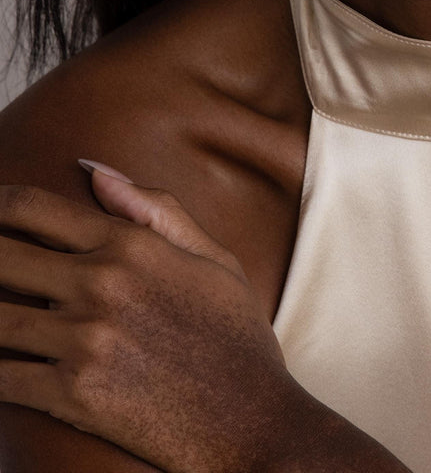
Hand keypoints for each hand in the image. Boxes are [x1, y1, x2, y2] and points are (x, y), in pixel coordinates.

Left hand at [0, 165, 303, 472]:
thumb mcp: (212, 258)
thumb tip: (93, 169)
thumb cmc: (235, 334)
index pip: (33, 208)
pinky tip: (2, 362)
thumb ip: (154, 209)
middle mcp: (101, 284)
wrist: (251, 416)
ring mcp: (84, 340)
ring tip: (0, 316)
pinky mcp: (70, 395)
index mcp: (132, 245)